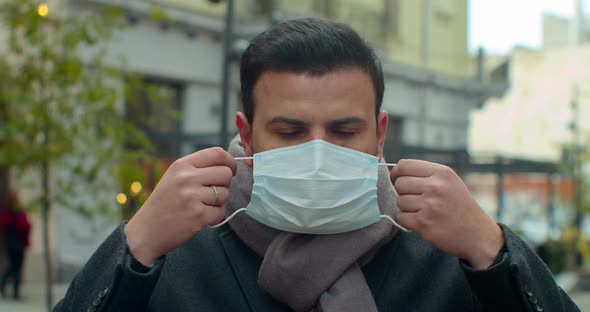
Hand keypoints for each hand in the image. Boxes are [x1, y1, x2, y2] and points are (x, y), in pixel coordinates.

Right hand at [125, 147, 236, 265]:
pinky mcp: (198, 216)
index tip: (231, 170)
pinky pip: (220, 212)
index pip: (217, 153)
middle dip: (225, 184)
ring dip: (218, 202)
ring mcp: (192, 197)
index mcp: (181, 165)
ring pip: (225, 194)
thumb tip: (228, 164)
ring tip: (200, 206)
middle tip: (212, 193)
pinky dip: (213, 217)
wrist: (146, 231)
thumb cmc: (165, 203)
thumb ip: (198, 168)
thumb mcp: (174, 177)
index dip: (230, 161)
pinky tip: (199, 217)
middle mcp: (186, 178)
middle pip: (226, 173)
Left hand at [390, 159, 503, 268]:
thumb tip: (396, 168)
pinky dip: (408, 221)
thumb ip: (426, 173)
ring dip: (407, 208)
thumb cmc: (459, 205)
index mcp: (442, 173)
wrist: (477, 234)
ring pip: (399, 201)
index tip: (397, 179)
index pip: (405, 165)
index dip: (396, 173)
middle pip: (399, 183)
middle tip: (417, 200)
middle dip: (403, 192)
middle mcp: (436, 187)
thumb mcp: (450, 181)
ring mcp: (430, 205)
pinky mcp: (424, 223)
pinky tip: (422, 222)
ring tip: (424, 211)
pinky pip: (401, 217)